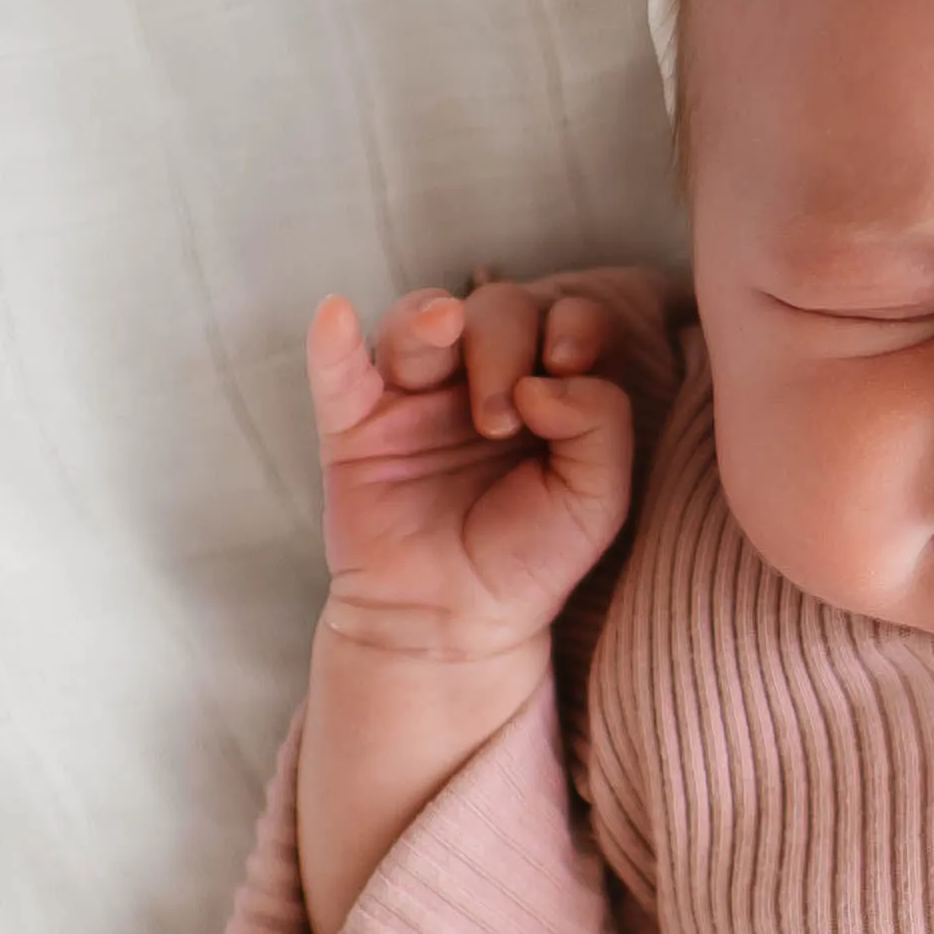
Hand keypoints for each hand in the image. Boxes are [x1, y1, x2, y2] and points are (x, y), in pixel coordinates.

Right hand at [302, 266, 668, 671]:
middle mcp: (481, 379)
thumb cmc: (529, 559)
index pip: (565, 317)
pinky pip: (338, 372)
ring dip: (432, 319)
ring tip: (443, 327)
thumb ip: (601, 424)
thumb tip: (546, 378)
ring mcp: (414, 398)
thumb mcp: (597, 499)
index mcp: (548, 386)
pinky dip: (332, 342)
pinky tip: (336, 315)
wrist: (454, 623)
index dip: (573, 322)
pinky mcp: (355, 428)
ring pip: (419, 321)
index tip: (568, 362)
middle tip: (501, 423)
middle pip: (495, 309)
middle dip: (504, 346)